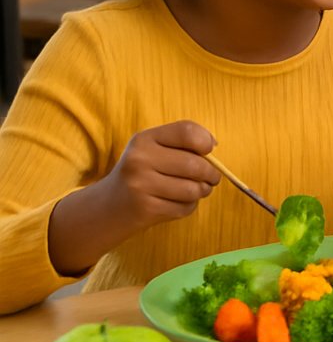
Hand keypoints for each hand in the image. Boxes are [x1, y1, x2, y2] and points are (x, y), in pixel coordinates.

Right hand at [103, 121, 218, 228]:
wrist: (110, 204)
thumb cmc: (144, 171)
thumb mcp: (155, 148)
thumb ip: (184, 141)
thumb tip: (213, 145)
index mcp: (144, 139)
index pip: (186, 131)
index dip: (205, 141)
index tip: (208, 150)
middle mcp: (139, 160)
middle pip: (195, 165)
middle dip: (211, 174)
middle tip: (211, 177)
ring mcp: (140, 185)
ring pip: (193, 189)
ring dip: (202, 191)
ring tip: (195, 190)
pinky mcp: (145, 209)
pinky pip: (185, 208)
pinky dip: (188, 206)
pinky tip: (177, 202)